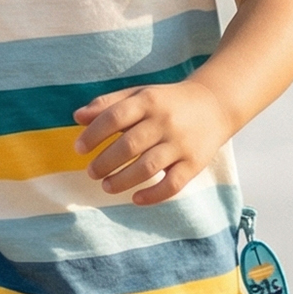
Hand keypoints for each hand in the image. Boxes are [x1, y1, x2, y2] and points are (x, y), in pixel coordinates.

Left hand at [73, 79, 234, 204]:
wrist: (215, 105)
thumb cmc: (167, 102)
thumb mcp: (140, 95)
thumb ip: (108, 104)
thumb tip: (76, 117)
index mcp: (148, 101)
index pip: (114, 117)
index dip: (93, 134)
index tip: (78, 149)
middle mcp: (165, 122)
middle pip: (129, 145)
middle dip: (105, 162)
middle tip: (91, 172)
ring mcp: (181, 144)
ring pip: (148, 167)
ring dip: (123, 180)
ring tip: (106, 186)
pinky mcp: (194, 163)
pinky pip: (173, 184)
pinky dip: (153, 195)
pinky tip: (135, 198)